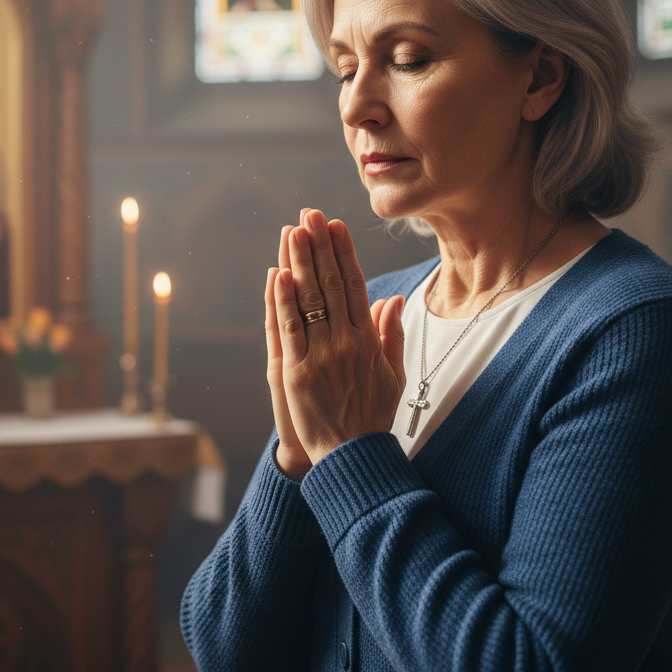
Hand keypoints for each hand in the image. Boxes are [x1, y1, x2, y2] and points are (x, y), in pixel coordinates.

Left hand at [268, 209, 405, 471]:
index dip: (343, 253)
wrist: (352, 456)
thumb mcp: (394, 374)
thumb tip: (392, 300)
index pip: (355, 285)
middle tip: (310, 215)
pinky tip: (278, 275)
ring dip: (299, 263)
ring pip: (308, 301)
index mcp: (367, 341)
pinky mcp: (296, 372)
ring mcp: (320, 357)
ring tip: (293, 231)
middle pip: (330, 285)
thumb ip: (391, 334)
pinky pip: (288, 330)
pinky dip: (283, 301)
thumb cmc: (373, 416)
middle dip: (320, 247)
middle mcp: (345, 343)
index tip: (336, 225)